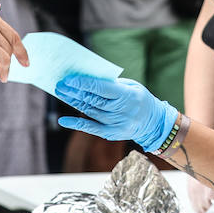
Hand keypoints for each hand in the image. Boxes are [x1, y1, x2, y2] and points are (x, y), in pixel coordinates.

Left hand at [54, 75, 177, 151]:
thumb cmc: (139, 99)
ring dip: (73, 102)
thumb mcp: (132, 86)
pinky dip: (76, 123)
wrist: (153, 123)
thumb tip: (89, 78)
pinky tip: (63, 120)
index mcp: (128, 96)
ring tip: (61, 93)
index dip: (84, 83)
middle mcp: (122, 111)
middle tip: (60, 84)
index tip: (69, 78)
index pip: (101, 88)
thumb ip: (112, 83)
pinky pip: (90, 127)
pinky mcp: (111, 133)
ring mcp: (116, 124)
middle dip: (75, 91)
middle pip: (93, 99)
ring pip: (90, 111)